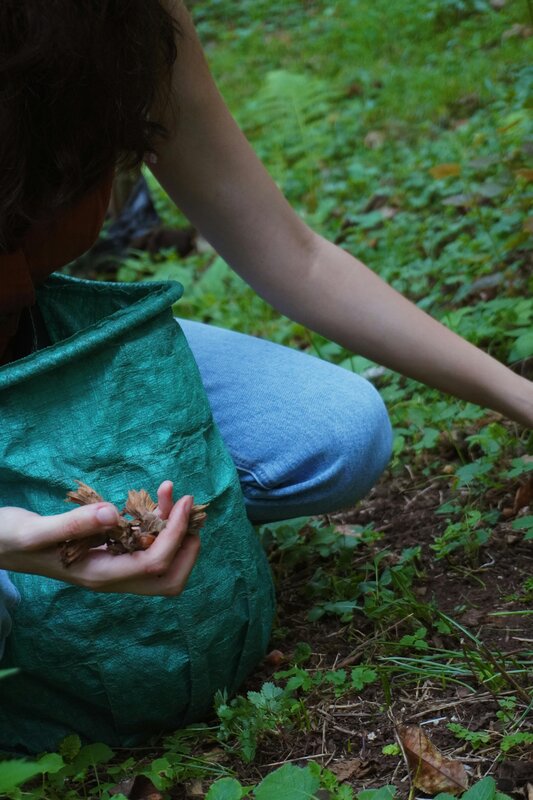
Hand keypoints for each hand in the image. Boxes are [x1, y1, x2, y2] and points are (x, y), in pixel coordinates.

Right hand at [0, 481, 200, 595]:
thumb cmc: (12, 540)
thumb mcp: (36, 531)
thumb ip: (73, 524)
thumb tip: (113, 513)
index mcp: (98, 575)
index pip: (154, 564)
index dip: (176, 535)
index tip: (184, 501)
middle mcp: (111, 575)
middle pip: (168, 578)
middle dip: (187, 544)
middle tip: (187, 506)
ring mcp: (112, 565)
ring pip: (160, 560)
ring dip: (175, 529)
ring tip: (172, 492)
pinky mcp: (110, 551)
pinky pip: (145, 545)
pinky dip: (158, 523)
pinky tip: (156, 497)